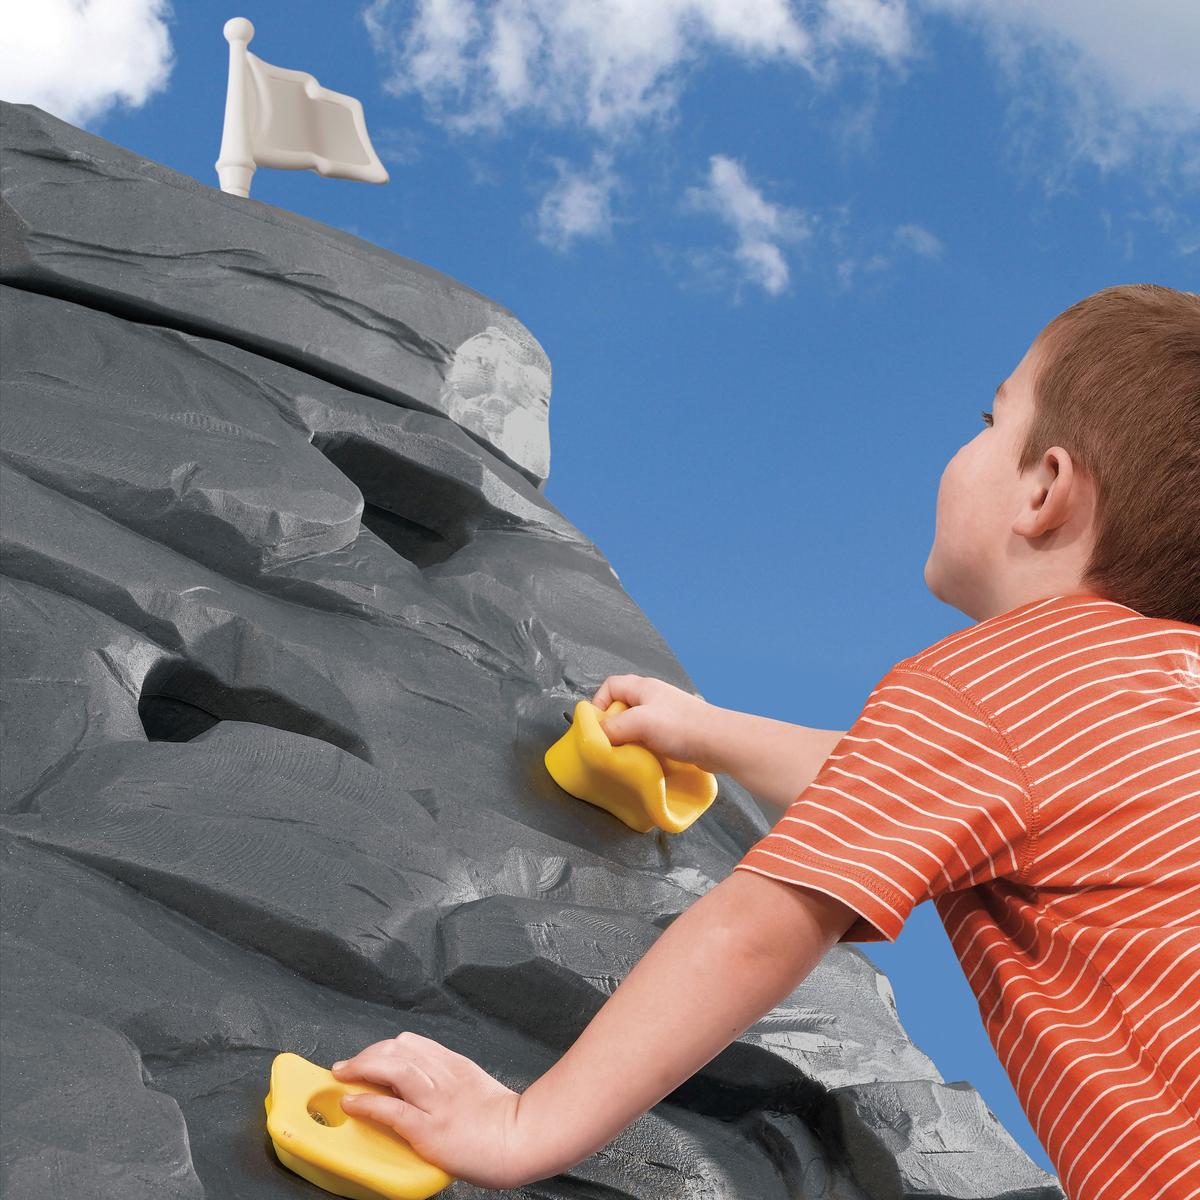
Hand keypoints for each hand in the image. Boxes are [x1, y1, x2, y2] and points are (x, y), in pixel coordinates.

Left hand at [332, 1031, 527, 1190]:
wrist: (524, 1140)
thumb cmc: (504, 1122)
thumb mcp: (476, 1086)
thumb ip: (450, 1079)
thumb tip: (421, 1082)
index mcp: (455, 1066)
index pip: (412, 1044)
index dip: (383, 1049)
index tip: (368, 1058)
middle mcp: (444, 1078)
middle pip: (398, 1049)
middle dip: (367, 1054)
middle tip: (347, 1066)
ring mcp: (437, 1103)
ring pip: (393, 1069)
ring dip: (361, 1068)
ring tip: (343, 1076)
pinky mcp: (430, 1129)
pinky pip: (392, 1109)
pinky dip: (367, 1102)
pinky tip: (352, 1102)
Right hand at [588, 674, 717, 769]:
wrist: (720, 743)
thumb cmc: (681, 727)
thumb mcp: (640, 722)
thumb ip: (614, 727)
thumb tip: (596, 736)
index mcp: (644, 688)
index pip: (611, 686)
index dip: (599, 702)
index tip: (597, 726)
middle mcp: (654, 698)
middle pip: (622, 706)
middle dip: (613, 725)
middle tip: (610, 743)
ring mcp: (666, 716)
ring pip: (636, 725)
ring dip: (628, 740)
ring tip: (626, 754)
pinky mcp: (675, 733)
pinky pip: (650, 738)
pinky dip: (643, 748)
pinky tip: (644, 760)